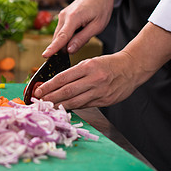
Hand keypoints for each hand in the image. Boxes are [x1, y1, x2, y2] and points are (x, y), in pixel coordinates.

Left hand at [35, 23, 170, 109]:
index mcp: (88, 67)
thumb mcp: (90, 62)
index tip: (38, 90)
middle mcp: (93, 79)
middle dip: (50, 98)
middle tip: (39, 101)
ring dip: (59, 105)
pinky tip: (65, 108)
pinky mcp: (105, 101)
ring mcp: (100, 91)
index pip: (63, 78)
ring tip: (48, 107)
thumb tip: (56, 84)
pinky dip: (73, 107)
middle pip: (67, 91)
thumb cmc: (108, 64)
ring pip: (75, 101)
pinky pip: (85, 105)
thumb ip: (75, 73)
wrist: (131, 68)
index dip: (48, 86)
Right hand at [42, 0, 123, 56]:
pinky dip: (67, 36)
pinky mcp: (63, 16)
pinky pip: (62, 31)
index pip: (61, 37)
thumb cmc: (101, 6)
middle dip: (63, 48)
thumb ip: (82, 39)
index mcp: (73, 18)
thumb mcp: (97, 26)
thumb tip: (69, 50)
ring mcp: (62, 15)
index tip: (45, 56)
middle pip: (58, 38)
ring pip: (59, 35)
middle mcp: (64, 16)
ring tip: (84, 33)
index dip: (53, 48)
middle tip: (78, 48)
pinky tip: (80, 31)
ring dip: (67, 41)